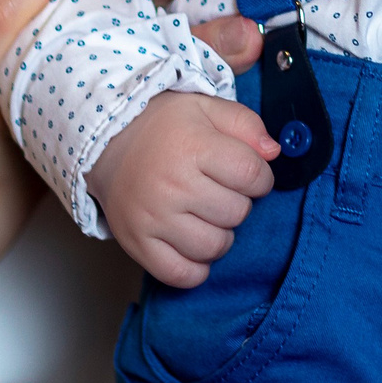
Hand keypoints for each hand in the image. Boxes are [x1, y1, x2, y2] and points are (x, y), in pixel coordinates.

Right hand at [87, 90, 277, 286]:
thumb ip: (246, 125)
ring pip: (215, 246)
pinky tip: (193, 244)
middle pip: (237, 213)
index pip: (252, 175)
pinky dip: (196, 267)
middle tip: (219, 190)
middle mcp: (172, 186)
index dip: (261, 177)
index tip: (248, 174)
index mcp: (192, 148)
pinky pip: (181, 274)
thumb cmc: (164, 127)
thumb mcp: (206, 108)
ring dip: (220, 234)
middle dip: (238, 202)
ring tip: (206, 215)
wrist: (107, 143)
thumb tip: (274, 153)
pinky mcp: (137, 244)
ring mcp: (153, 219)